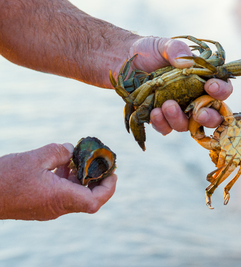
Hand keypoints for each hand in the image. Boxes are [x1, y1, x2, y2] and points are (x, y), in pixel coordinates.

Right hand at [0, 143, 116, 220]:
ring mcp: (48, 209)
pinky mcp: (39, 206)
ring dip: (81, 179)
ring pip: (74, 196)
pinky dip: (67, 181)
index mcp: (60, 197)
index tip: (113, 173)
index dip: (108, 188)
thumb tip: (72, 150)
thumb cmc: (6, 177)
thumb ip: (59, 151)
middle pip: (88, 199)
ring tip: (79, 159)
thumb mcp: (36, 157)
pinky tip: (62, 164)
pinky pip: (61, 195)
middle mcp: (57, 207)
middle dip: (97, 181)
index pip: (95, 201)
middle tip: (101, 163)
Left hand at [119, 36, 232, 134]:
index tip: (211, 86)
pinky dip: (162, 123)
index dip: (222, 90)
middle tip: (199, 113)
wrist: (122, 60)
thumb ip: (176, 51)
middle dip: (209, 118)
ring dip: (179, 119)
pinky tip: (154, 112)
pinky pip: (166, 128)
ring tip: (167, 106)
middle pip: (212, 115)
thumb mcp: (164, 45)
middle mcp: (194, 97)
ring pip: (188, 125)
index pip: (221, 89)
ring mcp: (178, 110)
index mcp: (202, 79)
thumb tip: (186, 64)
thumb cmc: (149, 51)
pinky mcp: (160, 118)